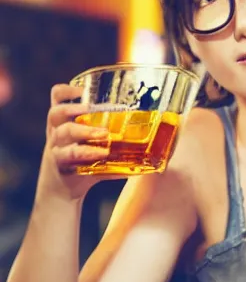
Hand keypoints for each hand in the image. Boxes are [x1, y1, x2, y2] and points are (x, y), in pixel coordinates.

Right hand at [38, 83, 115, 199]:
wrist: (61, 192)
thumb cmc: (82, 163)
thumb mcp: (90, 145)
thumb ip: (113, 138)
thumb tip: (154, 136)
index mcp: (63, 123)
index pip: (57, 98)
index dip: (67, 91)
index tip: (83, 89)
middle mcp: (56, 133)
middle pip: (56, 113)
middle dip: (74, 109)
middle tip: (92, 110)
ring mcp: (56, 149)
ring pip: (63, 134)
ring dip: (84, 131)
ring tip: (104, 134)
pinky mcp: (61, 165)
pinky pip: (71, 157)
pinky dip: (89, 154)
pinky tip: (104, 154)